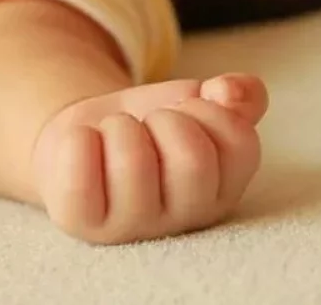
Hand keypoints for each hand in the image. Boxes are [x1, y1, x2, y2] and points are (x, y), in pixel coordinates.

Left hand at [31, 74, 267, 244]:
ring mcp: (132, 227)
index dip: (208, 109)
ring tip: (116, 136)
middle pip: (192, 159)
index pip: (240, 144)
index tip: (186, 111)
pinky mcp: (83, 224)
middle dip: (164, 120)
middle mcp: (184, 218)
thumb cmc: (148, 124)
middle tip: (148, 126)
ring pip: (133, 161)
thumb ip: (235, 96)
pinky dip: (80, 140)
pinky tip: (87, 147)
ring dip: (119, 127)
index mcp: (222, 189)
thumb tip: (228, 92)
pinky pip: (80, 174)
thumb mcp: (196, 101)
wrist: (88, 134)